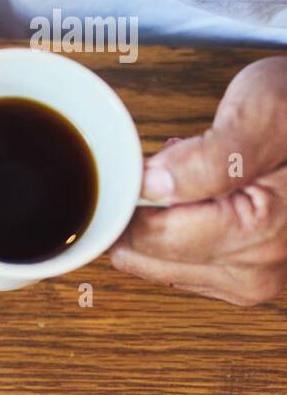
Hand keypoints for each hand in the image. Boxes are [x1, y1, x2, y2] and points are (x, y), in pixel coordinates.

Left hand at [110, 55, 286, 304]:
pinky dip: (172, 228)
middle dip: (142, 210)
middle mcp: (254, 273)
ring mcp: (248, 281)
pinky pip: (173, 261)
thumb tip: (152, 187)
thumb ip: (208, 158)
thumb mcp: (264, 112)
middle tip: (176, 166)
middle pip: (142, 256)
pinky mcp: (239, 278)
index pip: (147, 236)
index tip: (147, 163)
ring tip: (195, 179)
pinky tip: (199, 197)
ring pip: (151, 261)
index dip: (131, 195)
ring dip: (157, 219)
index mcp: (260, 236)